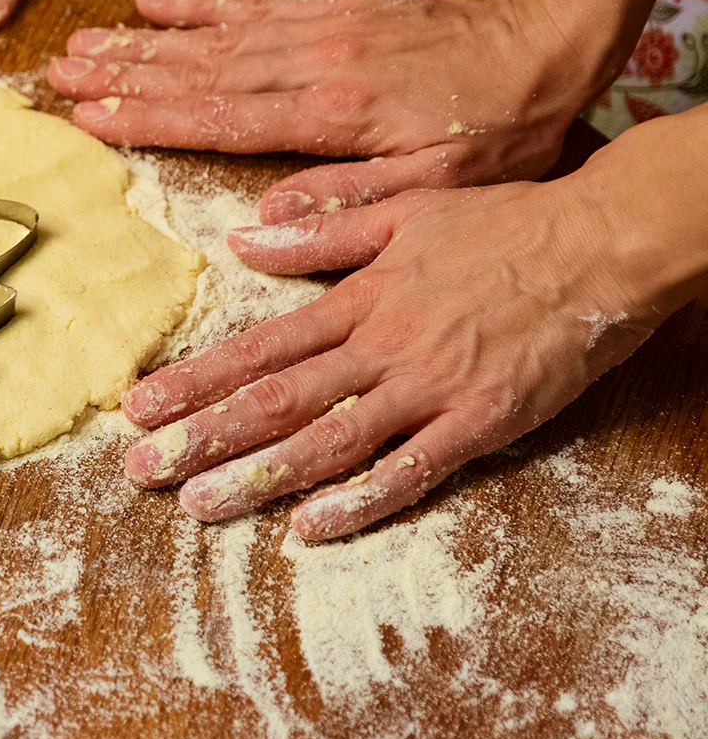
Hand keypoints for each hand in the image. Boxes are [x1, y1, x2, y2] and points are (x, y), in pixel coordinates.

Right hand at [48, 0, 611, 221]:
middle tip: (55, 75)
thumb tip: (262, 225)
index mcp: (334, 114)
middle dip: (122, 75)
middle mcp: (314, 64)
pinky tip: (155, 4)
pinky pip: (252, 7)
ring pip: (213, 37)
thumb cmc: (504, 128)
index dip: (147, 119)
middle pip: (198, 70)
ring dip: (142, 41)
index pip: (219, 118)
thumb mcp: (442, 188)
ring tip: (82, 43)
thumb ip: (350, 203)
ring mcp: (321, 31)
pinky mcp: (335, 13)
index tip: (86, 118)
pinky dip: (198, 6)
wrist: (554, 36)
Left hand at [116, 176, 666, 539]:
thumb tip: (241, 241)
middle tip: (139, 470)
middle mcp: (380, 347)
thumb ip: (322, 232)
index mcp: (357, 299)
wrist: (601, 242)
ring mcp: (428, 388)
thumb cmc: (504, 222)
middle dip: (200, 437)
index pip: (257, 348)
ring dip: (257, 476)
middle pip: (274, 400)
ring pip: (327, 440)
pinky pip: (412, 469)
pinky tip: (311, 527)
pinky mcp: (480, 421)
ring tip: (197, 504)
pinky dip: (360, 500)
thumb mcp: (403, 211)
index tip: (137, 407)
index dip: (192, 380)